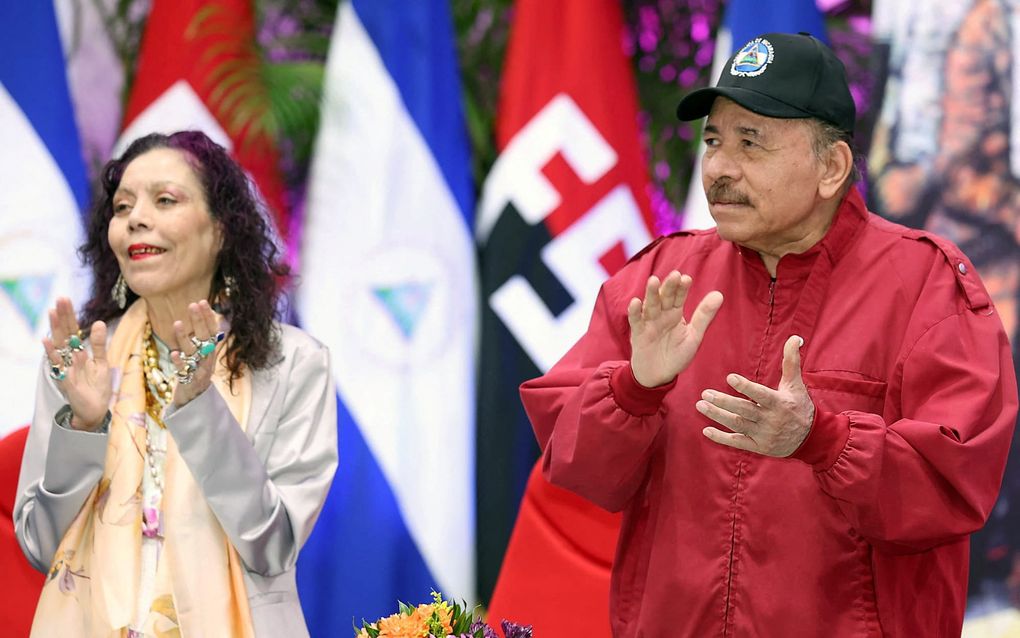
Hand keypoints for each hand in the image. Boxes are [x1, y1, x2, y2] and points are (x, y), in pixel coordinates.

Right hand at [42, 297, 109, 430]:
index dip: (70, 315)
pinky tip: (47, 340)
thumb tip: (98, 322)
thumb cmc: (97, 387)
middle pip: (65, 333)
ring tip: (52, 312)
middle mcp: (70, 357)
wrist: (96, 410)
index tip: (65, 299)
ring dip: (56, 329)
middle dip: (62, 316)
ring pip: (59, 345)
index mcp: (79, 352)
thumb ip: (99, 344)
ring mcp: (66, 367)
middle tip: (59, 299)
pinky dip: (53, 353)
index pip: (73, 330)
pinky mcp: (65, 379)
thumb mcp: (102, 362)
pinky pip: (59, 364)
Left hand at [169, 300, 223, 406]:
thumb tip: (205, 318)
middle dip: (199, 321)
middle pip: (205, 337)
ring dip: (185, 338)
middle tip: (193, 305)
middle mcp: (207, 358)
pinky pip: (184, 370)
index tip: (203, 302)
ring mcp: (199, 369)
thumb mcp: (202, 355)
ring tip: (177, 323)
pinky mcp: (189, 380)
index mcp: (210, 351)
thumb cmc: (196, 373)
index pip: (212, 330)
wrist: (195, 400)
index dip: (208, 316)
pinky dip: (180, 362)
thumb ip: (202, 339)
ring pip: (193, 352)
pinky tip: (174, 353)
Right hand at [628, 271, 723, 387]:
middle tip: (675, 275)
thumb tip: (719, 294)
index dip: (682, 288)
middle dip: (669, 286)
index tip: (687, 278)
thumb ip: (704, 315)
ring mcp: (649, 323)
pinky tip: (636, 302)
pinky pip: (635, 321)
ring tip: (653, 281)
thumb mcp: (694, 335)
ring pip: (650, 305)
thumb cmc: (676, 355)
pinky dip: (635, 312)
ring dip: (651, 293)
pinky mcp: (638, 334)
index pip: (679, 297)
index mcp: (675, 313)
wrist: (658, 375)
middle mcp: (661, 315)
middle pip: (664, 297)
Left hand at [698, 335, 814, 456]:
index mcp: (779, 403)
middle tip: (705, 393)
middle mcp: (771, 420)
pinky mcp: (759, 446)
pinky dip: (721, 438)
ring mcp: (764, 435)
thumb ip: (791, 361)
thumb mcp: (796, 384)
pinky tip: (706, 430)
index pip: (760, 394)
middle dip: (723, 402)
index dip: (745, 387)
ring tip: (700, 405)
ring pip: (737, 425)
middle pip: (744, 410)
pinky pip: (738, 442)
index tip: (729, 377)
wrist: (812, 438)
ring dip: (717, 415)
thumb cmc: (799, 406)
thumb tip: (794, 337)